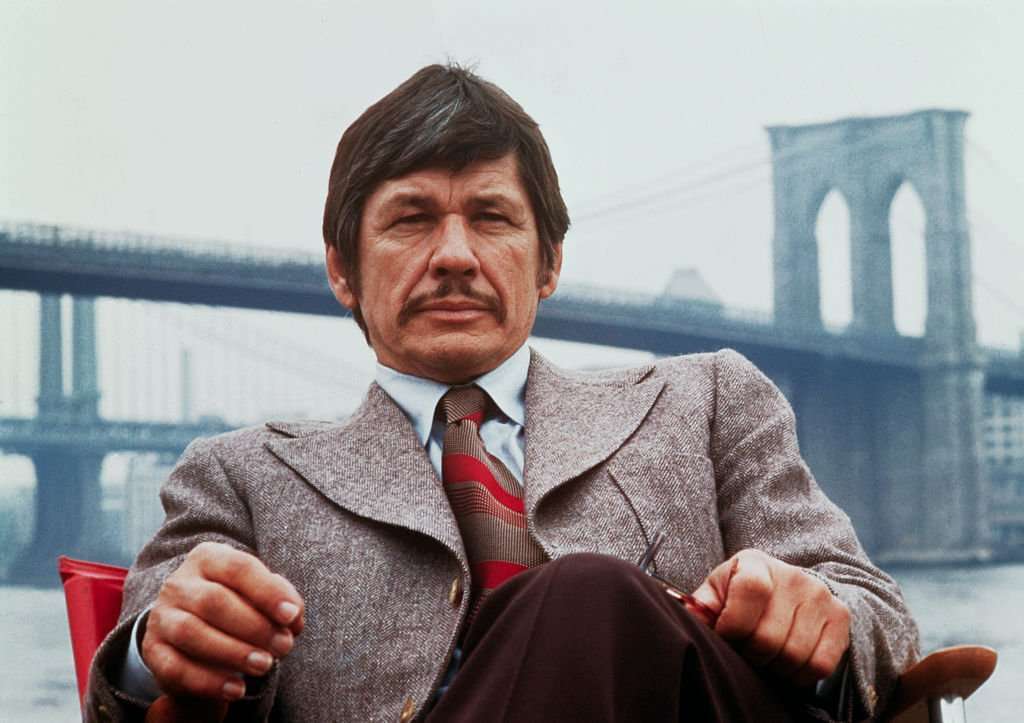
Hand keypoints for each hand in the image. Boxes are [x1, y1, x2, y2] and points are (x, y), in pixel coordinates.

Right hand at [141, 542, 304, 700]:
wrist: (192, 628)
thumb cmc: (237, 603)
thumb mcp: (259, 594)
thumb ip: (280, 600)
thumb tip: (293, 619)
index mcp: (208, 558)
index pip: (239, 568)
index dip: (267, 592)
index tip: (291, 615)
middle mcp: (179, 583)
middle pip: (214, 601)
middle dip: (254, 626)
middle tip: (283, 646)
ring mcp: (162, 616)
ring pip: (191, 632)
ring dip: (233, 652)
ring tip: (264, 665)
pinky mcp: (153, 650)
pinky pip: (175, 668)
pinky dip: (209, 681)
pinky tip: (237, 689)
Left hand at [690, 549, 849, 686]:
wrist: (786, 589)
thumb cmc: (742, 596)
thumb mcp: (718, 593)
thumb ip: (701, 608)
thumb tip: (686, 619)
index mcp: (756, 563)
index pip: (751, 591)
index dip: (733, 626)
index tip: (727, 635)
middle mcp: (793, 575)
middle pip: (769, 636)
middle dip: (751, 654)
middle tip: (746, 651)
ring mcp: (820, 596)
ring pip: (794, 655)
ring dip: (774, 667)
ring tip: (765, 656)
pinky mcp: (840, 617)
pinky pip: (820, 665)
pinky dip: (799, 675)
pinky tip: (787, 663)